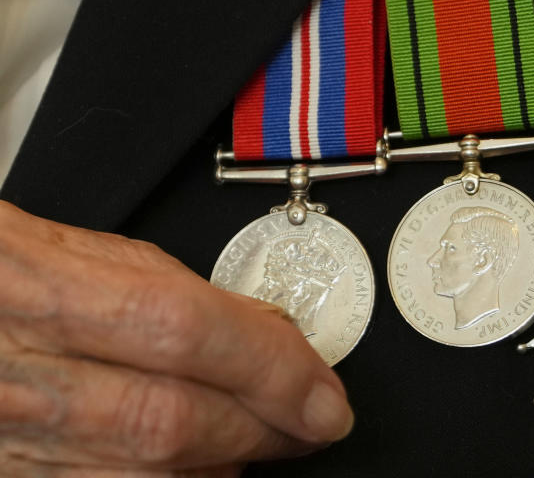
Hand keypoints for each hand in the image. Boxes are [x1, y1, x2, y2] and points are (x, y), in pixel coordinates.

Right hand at [0, 201, 352, 475]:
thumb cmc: (2, 272)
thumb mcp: (87, 252)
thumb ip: (176, 292)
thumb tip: (267, 334)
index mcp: (44, 292)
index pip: (184, 331)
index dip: (271, 369)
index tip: (326, 396)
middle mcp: (18, 376)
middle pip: (170, 423)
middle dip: (264, 428)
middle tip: (311, 421)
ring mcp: (5, 440)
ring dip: (223, 466)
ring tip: (257, 440)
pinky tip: (197, 465)